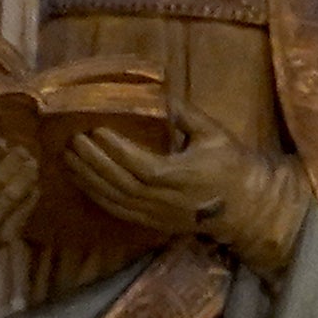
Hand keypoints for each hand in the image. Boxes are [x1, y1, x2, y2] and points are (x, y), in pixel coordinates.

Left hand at [65, 118, 305, 271]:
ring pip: (116, 200)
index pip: (142, 165)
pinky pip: (119, 212)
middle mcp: (168, 200)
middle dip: (94, 162)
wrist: (249, 208)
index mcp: (184, 176)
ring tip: (68, 158)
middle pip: (122, 184)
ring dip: (89, 179)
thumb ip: (185, 115)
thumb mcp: (215, 134)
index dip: (116, 150)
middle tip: (73, 140)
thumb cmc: (234, 166)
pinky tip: (82, 181)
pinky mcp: (155, 224)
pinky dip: (98, 197)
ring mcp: (159, 215)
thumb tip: (158, 93)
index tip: (96, 130)